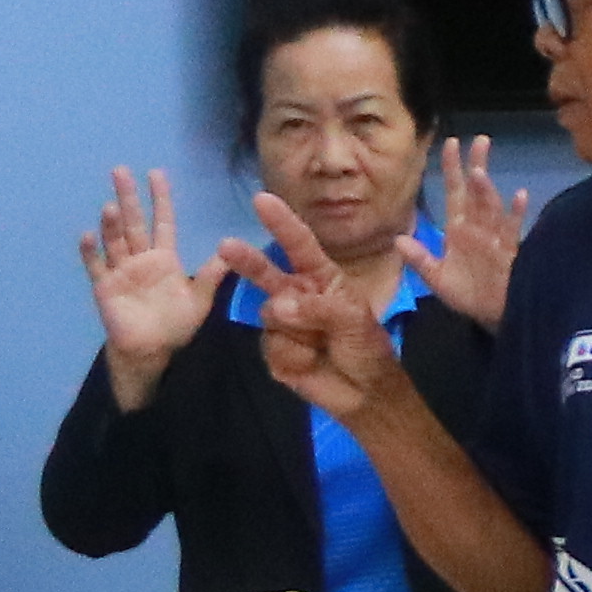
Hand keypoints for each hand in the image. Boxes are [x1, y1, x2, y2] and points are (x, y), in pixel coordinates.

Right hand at [81, 166, 216, 391]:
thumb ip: (212, 274)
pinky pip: (96, 266)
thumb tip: (233, 249)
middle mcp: (140, 258)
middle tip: (120, 171)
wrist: (152, 351)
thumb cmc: (176, 324)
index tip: (156, 173)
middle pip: (134, 223)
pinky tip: (88, 235)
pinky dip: (91, 251)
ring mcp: (121, 270)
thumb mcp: (200, 298)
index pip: (162, 221)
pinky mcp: (105, 286)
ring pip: (115, 241)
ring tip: (112, 206)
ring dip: (112, 224)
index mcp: (163, 258)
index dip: (160, 198)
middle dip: (128, 197)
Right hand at [217, 191, 407, 419]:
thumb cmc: (366, 348)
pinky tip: (311, 363)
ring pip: (271, 316)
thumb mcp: (354, 321)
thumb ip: (319, 308)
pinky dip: (294, 356)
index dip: (282, 223)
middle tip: (226, 246)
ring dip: (298, 333)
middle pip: (266, 273)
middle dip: (246, 260)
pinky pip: (272, 346)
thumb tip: (279, 306)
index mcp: (321, 279)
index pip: (300, 246)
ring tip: (322, 345)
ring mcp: (281, 322)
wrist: (364, 393)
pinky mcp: (273, 350)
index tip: (263, 199)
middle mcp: (297, 294)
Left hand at [422, 134, 525, 329]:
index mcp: (459, 230)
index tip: (452, 143)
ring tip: (479, 172)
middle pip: (475, 191)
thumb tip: (398, 239)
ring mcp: (496, 238)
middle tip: (480, 140)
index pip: (454, 193)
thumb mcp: (437, 279)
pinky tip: (520, 196)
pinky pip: (513, 229)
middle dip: (476, 165)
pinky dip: (517, 213)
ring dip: (486, 190)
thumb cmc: (467, 295)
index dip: (452, 169)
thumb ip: (420, 259)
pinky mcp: (510, 251)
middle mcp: (478, 228)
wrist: (493, 317)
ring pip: (491, 207)